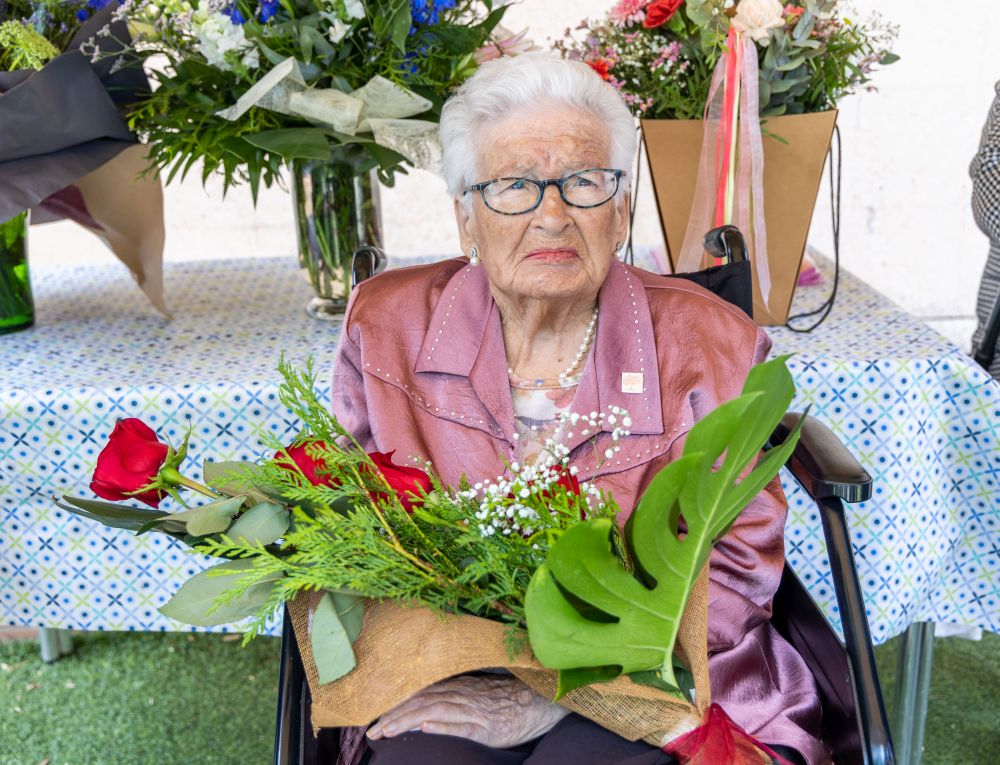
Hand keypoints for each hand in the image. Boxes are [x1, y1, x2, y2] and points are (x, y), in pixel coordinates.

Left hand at [366, 674, 569, 748]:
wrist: (536, 703)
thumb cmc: (503, 700)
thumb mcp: (473, 694)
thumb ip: (449, 696)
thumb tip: (422, 709)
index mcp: (456, 687)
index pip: (418, 695)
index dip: (395, 706)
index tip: (373, 719)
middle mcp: (460, 695)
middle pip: (420, 703)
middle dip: (393, 716)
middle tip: (371, 731)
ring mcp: (472, 710)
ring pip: (434, 712)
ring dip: (408, 720)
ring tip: (387, 730)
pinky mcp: (485, 727)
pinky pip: (462, 725)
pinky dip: (443, 725)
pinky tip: (427, 727)